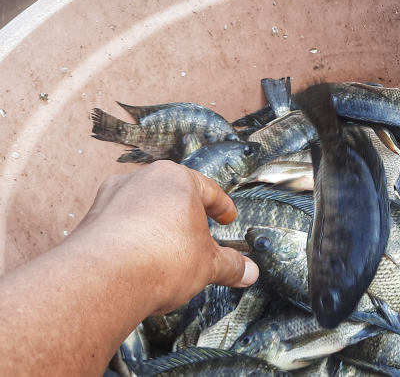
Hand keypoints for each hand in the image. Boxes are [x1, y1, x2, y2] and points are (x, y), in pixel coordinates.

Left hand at [69, 160, 258, 314]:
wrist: (104, 279)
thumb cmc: (161, 259)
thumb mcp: (209, 265)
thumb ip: (230, 265)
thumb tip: (249, 272)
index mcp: (177, 179)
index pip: (209, 190)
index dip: (222, 207)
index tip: (226, 218)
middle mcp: (143, 179)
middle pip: (173, 195)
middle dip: (187, 215)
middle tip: (198, 234)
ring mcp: (112, 197)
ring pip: (144, 207)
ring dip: (157, 225)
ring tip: (166, 250)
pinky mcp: (91, 219)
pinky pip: (120, 224)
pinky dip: (133, 237)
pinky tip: (139, 260)